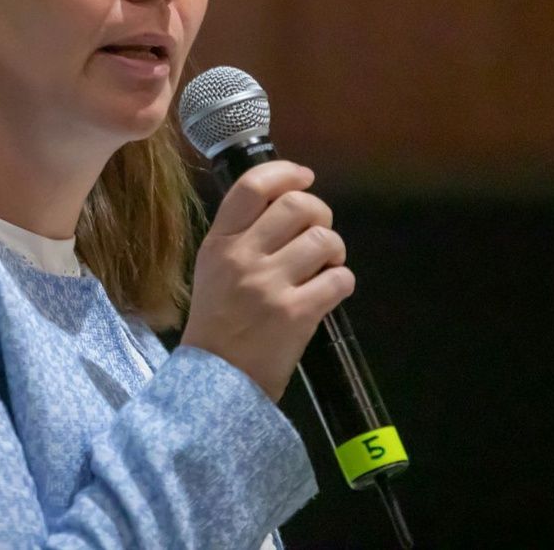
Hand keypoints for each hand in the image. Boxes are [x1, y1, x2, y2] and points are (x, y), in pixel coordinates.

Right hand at [180, 161, 354, 400]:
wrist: (217, 380)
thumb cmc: (217, 320)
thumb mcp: (212, 267)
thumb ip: (241, 235)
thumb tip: (286, 202)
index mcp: (219, 242)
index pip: (252, 187)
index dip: (285, 173)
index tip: (304, 177)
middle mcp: (243, 257)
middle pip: (297, 206)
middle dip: (320, 214)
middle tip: (319, 232)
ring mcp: (270, 285)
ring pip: (324, 240)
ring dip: (334, 250)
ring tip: (325, 266)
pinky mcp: (297, 314)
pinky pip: (340, 280)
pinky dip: (342, 282)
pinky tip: (328, 292)